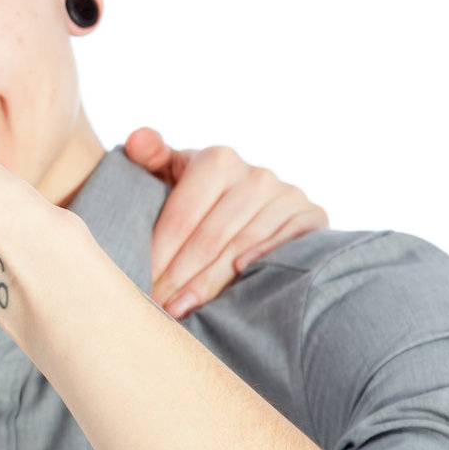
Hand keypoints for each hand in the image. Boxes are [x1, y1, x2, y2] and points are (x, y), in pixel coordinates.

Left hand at [125, 127, 328, 318]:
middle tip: (158, 306)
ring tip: (182, 309)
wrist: (250, 200)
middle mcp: (256, 175)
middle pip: (212, 237)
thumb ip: (150, 155)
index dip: (159, 253)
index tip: (140, 283)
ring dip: (209, 284)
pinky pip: (285, 248)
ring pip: (242, 249)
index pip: (183, 216)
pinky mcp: (312, 217)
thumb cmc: (195, 192)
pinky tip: (236, 292)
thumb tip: (136, 140)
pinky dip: (261, 268)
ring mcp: (287, 196)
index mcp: (217, 160)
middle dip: (180, 276)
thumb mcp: (169, 170)